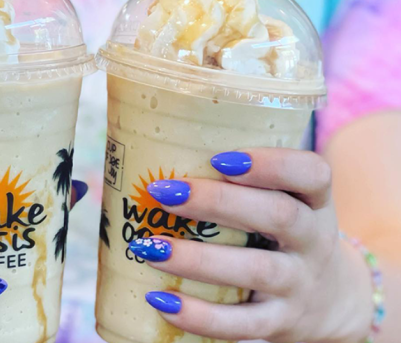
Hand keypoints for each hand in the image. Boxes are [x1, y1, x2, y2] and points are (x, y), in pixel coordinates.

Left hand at [129, 148, 373, 342]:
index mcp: (315, 202)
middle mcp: (314, 240)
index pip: (312, 173)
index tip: (219, 159)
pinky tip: (160, 300)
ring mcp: (299, 285)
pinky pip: (242, 324)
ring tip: (148, 247)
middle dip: (218, 201)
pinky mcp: (281, 323)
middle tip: (164, 192)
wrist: (332, 302)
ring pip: (256, 270)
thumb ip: (243, 183)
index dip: (270, 163)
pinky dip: (200, 315)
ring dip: (197, 259)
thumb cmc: (285, 235)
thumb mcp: (286, 203)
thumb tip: (154, 157)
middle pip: (277, 215)